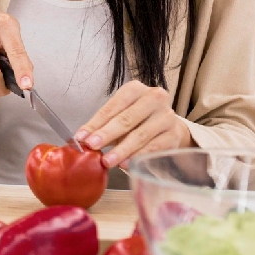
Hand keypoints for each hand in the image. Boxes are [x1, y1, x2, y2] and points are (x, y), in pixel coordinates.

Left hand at [73, 81, 192, 168]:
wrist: (167, 126)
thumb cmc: (137, 120)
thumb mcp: (119, 116)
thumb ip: (102, 125)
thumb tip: (82, 139)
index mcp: (135, 89)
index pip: (113, 106)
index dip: (96, 123)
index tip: (81, 137)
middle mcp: (154, 98)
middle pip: (127, 118)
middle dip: (107, 134)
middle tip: (92, 147)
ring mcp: (166, 116)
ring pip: (140, 135)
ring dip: (122, 150)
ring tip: (107, 161)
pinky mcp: (173, 135)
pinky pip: (153, 148)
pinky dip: (138, 157)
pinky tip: (126, 164)